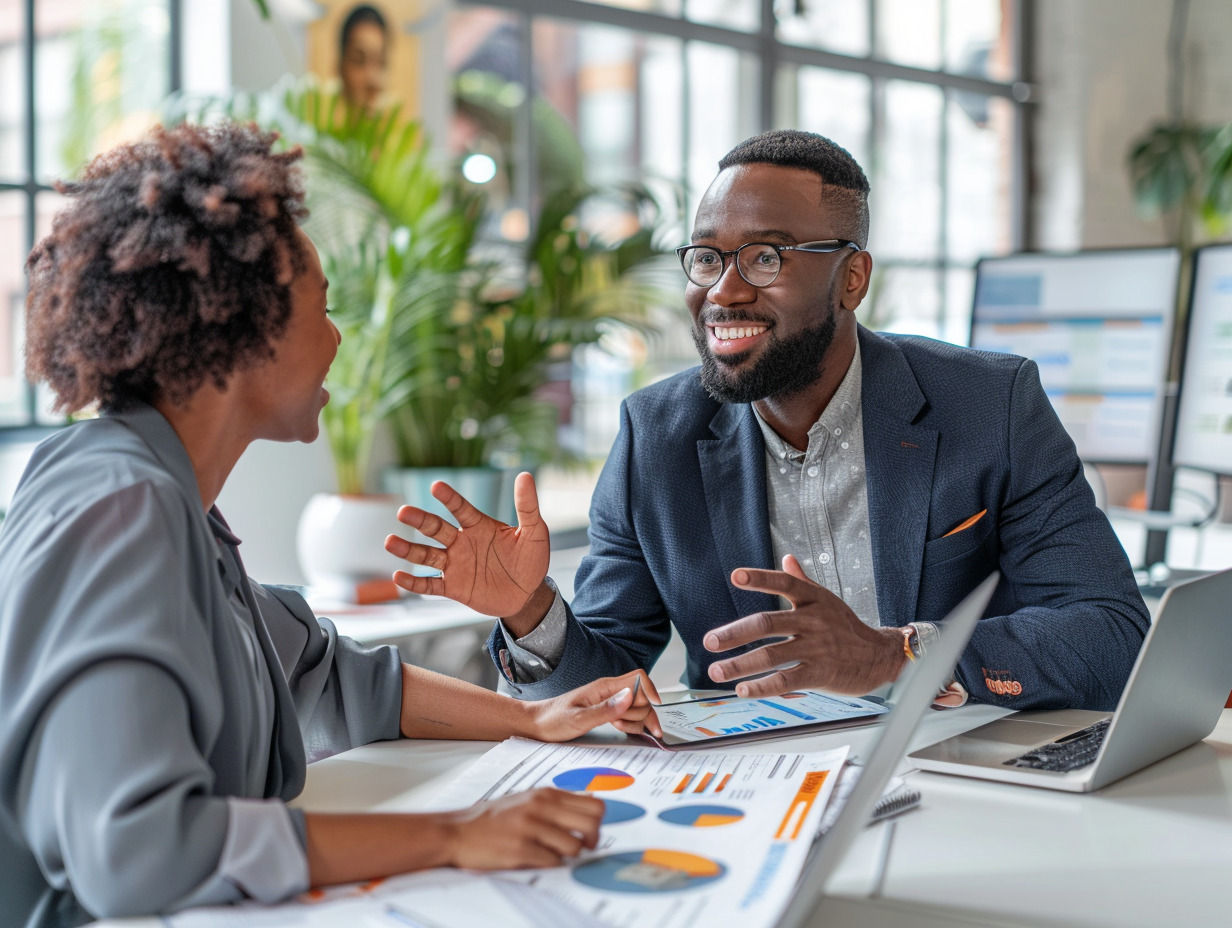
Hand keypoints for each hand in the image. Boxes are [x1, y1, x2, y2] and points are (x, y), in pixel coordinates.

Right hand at [384, 472, 549, 617]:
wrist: (527, 595)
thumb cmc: (531, 560)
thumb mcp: (535, 532)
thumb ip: (527, 506)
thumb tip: (525, 475)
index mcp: (479, 526)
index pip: (461, 508)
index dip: (449, 498)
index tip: (436, 486)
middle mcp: (462, 543)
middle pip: (436, 529)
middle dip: (420, 521)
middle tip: (403, 512)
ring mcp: (455, 565)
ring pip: (427, 556)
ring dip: (408, 550)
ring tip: (390, 542)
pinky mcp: (453, 588)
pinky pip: (430, 585)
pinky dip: (414, 583)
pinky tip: (397, 576)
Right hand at [443, 789, 603, 868]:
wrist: (458, 831)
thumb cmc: (493, 818)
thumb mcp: (526, 799)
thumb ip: (556, 802)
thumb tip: (590, 801)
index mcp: (545, 794)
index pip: (594, 805)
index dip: (597, 824)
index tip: (588, 834)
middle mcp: (540, 807)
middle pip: (591, 824)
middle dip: (591, 841)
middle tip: (582, 848)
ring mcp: (530, 828)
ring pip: (574, 846)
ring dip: (567, 855)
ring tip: (550, 853)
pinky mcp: (520, 850)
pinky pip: (552, 862)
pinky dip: (548, 864)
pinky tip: (535, 859)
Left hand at [531, 670, 663, 740]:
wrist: (537, 724)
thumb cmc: (553, 721)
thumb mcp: (578, 719)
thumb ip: (605, 709)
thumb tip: (629, 697)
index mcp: (605, 686)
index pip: (639, 678)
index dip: (651, 692)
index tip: (655, 709)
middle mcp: (610, 690)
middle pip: (642, 696)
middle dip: (640, 714)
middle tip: (620, 725)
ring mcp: (609, 699)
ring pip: (638, 707)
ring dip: (634, 721)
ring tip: (615, 726)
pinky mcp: (608, 709)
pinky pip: (629, 714)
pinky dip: (630, 724)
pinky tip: (617, 727)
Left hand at [704, 555, 905, 697]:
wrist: (880, 656)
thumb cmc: (847, 626)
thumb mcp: (827, 600)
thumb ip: (802, 581)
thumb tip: (786, 558)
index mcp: (813, 599)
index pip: (783, 583)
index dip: (760, 578)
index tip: (736, 576)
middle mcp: (813, 621)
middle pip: (767, 623)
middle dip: (734, 634)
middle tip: (709, 642)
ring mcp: (817, 648)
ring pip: (772, 655)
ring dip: (740, 665)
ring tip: (716, 672)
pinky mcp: (821, 673)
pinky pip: (787, 680)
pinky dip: (762, 687)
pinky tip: (743, 690)